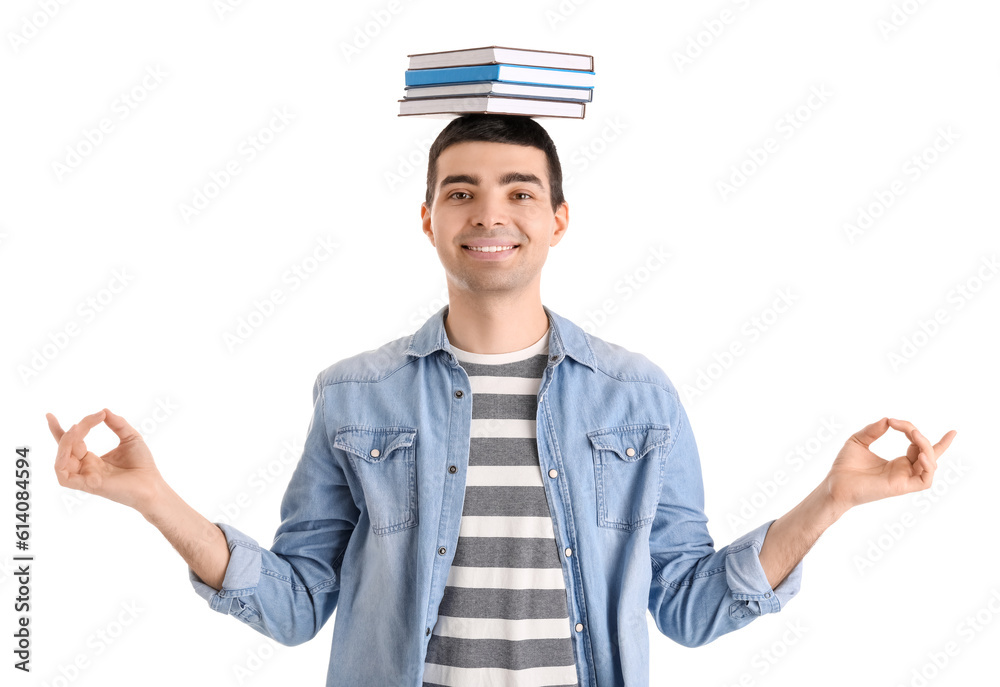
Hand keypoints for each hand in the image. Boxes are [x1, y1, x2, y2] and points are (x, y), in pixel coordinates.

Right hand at [47, 408, 164, 513]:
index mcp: (91, 459)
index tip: (50, 415)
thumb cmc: (143, 465)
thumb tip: (104, 410)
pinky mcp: (88, 485)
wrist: (153, 484)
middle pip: (65, 447)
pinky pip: (63, 475)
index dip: (57, 430)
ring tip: (79, 427)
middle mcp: (85, 468)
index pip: (69, 443)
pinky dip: (63, 459)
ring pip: (61, 459)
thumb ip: (117, 424)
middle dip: (71, 430)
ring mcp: (85, 477)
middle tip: (94, 417)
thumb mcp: (131, 437)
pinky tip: (76, 445)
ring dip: (66, 441)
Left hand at [823, 417, 956, 511]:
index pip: (919, 446)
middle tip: (910, 428)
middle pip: (929, 454)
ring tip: (913, 434)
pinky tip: (921, 454)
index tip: (893, 421)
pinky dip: (928, 467)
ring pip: (930, 464)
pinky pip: (925, 481)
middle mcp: (904, 470)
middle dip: (930, 439)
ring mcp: (904, 479)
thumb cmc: (844, 466)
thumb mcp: (858, 441)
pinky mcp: (901, 487)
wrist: (834, 484)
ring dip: (926, 447)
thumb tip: (887, 420)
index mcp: (897, 462)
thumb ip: (873, 430)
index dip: (918, 432)